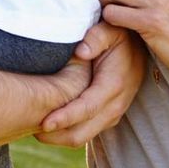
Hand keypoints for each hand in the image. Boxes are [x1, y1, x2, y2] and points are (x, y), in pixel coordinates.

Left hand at [37, 18, 144, 145]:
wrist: (139, 48)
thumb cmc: (119, 36)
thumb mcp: (111, 29)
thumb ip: (96, 37)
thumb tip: (81, 51)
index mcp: (113, 85)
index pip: (87, 108)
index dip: (65, 118)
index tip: (44, 123)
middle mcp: (114, 106)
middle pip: (83, 132)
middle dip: (56, 136)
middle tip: (29, 130)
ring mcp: (112, 114)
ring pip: (83, 137)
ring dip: (59, 137)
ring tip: (33, 130)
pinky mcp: (107, 116)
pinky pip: (86, 132)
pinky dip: (66, 132)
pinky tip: (48, 126)